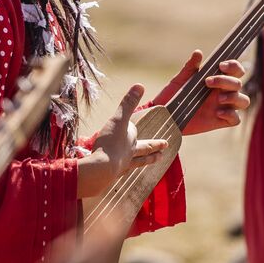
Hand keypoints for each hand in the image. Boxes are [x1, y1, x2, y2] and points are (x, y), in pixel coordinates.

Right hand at [76, 84, 167, 198]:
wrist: (100, 170)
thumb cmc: (110, 144)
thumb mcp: (118, 120)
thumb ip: (128, 104)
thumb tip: (140, 85)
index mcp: (131, 143)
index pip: (134, 133)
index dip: (132, 128)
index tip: (132, 124)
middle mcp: (129, 155)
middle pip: (144, 152)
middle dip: (153, 150)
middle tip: (163, 151)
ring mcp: (120, 167)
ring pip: (134, 164)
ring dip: (142, 162)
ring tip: (151, 162)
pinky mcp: (110, 177)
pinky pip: (118, 173)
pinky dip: (120, 171)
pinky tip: (118, 173)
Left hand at [151, 50, 248, 135]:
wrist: (165, 114)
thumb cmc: (173, 94)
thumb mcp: (180, 79)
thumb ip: (190, 67)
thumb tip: (198, 52)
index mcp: (217, 79)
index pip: (235, 70)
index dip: (234, 66)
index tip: (221, 66)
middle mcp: (223, 92)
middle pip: (238, 84)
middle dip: (227, 81)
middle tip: (208, 82)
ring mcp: (223, 107)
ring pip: (243, 101)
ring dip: (234, 97)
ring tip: (218, 99)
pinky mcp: (220, 121)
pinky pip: (235, 119)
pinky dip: (231, 115)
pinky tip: (217, 113)